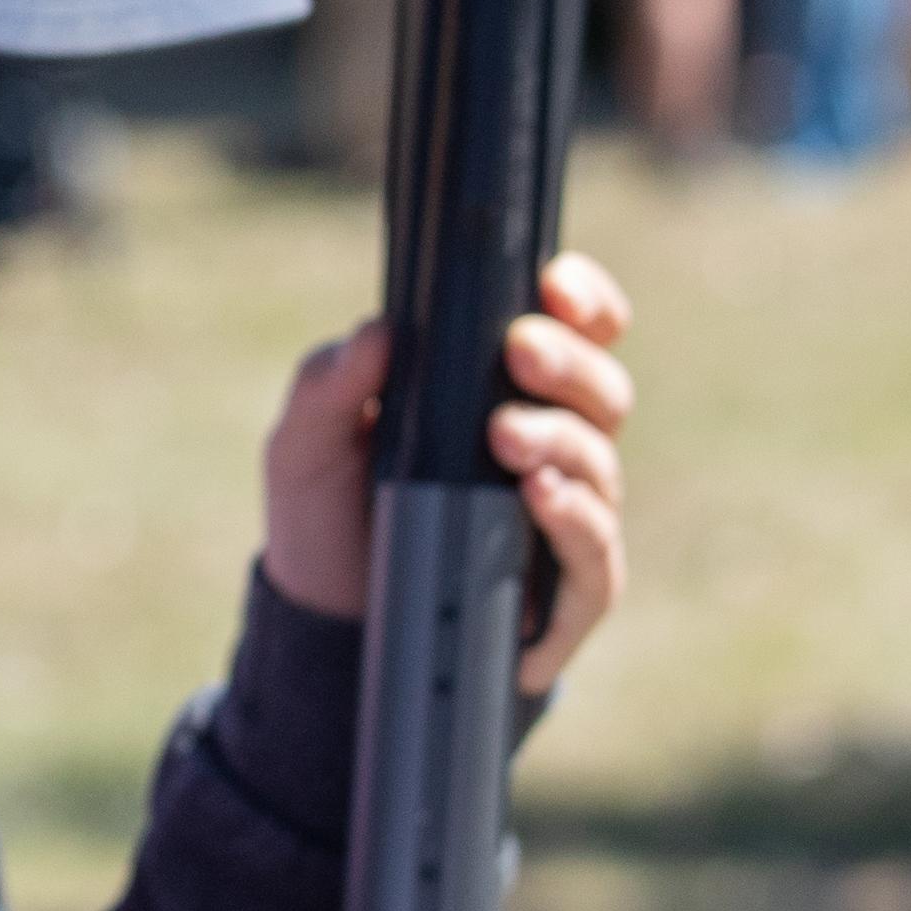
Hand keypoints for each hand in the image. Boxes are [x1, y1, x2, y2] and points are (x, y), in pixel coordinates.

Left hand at [255, 253, 637, 694]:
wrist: (324, 628)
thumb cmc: (329, 517)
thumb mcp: (306, 444)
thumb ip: (329, 384)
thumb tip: (375, 331)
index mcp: (504, 390)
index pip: (577, 330)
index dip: (583, 300)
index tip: (554, 283)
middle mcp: (552, 446)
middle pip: (603, 388)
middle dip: (569, 362)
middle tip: (520, 350)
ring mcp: (567, 518)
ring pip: (601, 461)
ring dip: (560, 436)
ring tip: (505, 435)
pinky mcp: (570, 593)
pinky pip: (598, 551)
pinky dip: (576, 517)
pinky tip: (539, 495)